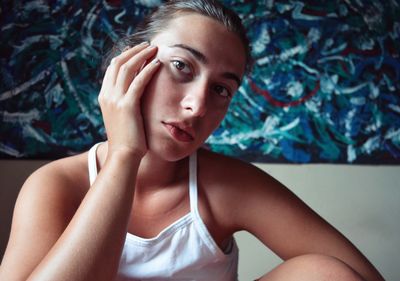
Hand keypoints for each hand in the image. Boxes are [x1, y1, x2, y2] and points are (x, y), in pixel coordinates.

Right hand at [98, 42, 159, 157]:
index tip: (137, 50)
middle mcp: (107, 95)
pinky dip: (148, 69)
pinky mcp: (128, 106)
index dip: (124, 56)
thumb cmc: (127, 139)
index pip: (112, 69)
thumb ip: (125, 104)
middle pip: (118, 63)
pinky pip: (139, 81)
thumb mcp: (122, 118)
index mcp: (104, 97)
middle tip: (147, 45)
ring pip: (128, 68)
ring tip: (154, 49)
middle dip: (133, 51)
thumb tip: (135, 95)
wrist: (123, 155)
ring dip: (142, 55)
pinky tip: (158, 64)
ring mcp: (116, 100)